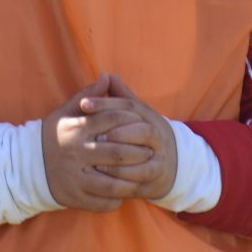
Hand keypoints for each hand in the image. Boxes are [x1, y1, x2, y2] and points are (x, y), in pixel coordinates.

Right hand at [43, 76, 155, 212]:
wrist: (25, 164)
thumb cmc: (54, 135)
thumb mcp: (67, 112)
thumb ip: (89, 95)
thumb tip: (108, 76)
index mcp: (77, 129)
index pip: (112, 121)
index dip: (132, 123)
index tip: (145, 127)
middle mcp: (76, 153)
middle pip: (117, 154)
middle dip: (138, 154)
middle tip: (150, 152)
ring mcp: (75, 177)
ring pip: (113, 183)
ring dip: (132, 181)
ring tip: (142, 175)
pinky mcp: (74, 197)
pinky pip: (102, 202)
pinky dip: (116, 199)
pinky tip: (124, 193)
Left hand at [81, 75, 178, 201]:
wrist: (168, 164)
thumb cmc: (142, 135)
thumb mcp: (133, 115)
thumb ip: (119, 97)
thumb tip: (106, 75)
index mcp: (149, 116)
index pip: (129, 106)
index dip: (105, 103)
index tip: (83, 104)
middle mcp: (158, 134)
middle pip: (141, 130)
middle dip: (117, 131)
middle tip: (94, 134)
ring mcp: (159, 156)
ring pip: (141, 154)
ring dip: (118, 155)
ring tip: (95, 156)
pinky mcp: (157, 176)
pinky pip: (141, 175)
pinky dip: (123, 175)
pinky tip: (104, 173)